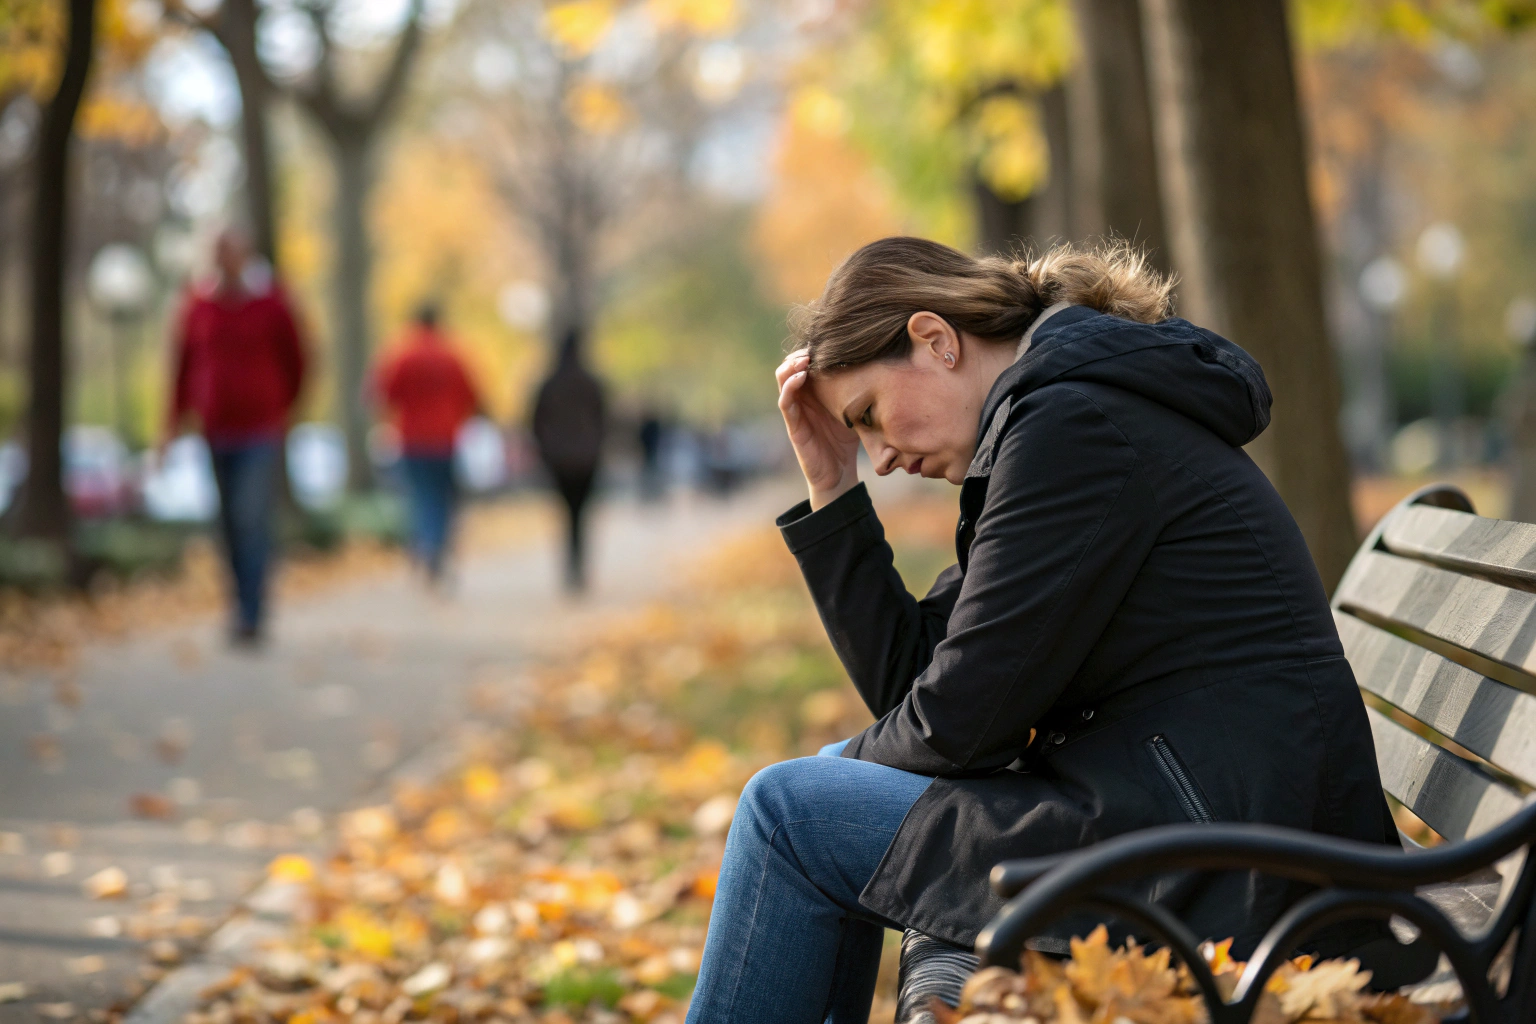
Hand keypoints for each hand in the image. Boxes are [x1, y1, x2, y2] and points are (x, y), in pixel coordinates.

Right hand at [776, 350, 859, 508]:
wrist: (839, 473)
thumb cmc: (847, 440)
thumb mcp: (855, 409)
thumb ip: (860, 390)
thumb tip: (883, 364)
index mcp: (815, 391)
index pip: (806, 362)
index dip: (811, 348)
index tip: (826, 339)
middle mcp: (802, 397)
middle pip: (791, 365)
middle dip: (801, 352)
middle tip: (815, 346)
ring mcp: (795, 410)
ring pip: (783, 379)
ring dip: (791, 365)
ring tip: (805, 358)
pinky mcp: (793, 425)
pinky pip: (785, 402)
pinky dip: (790, 386)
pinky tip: (801, 376)